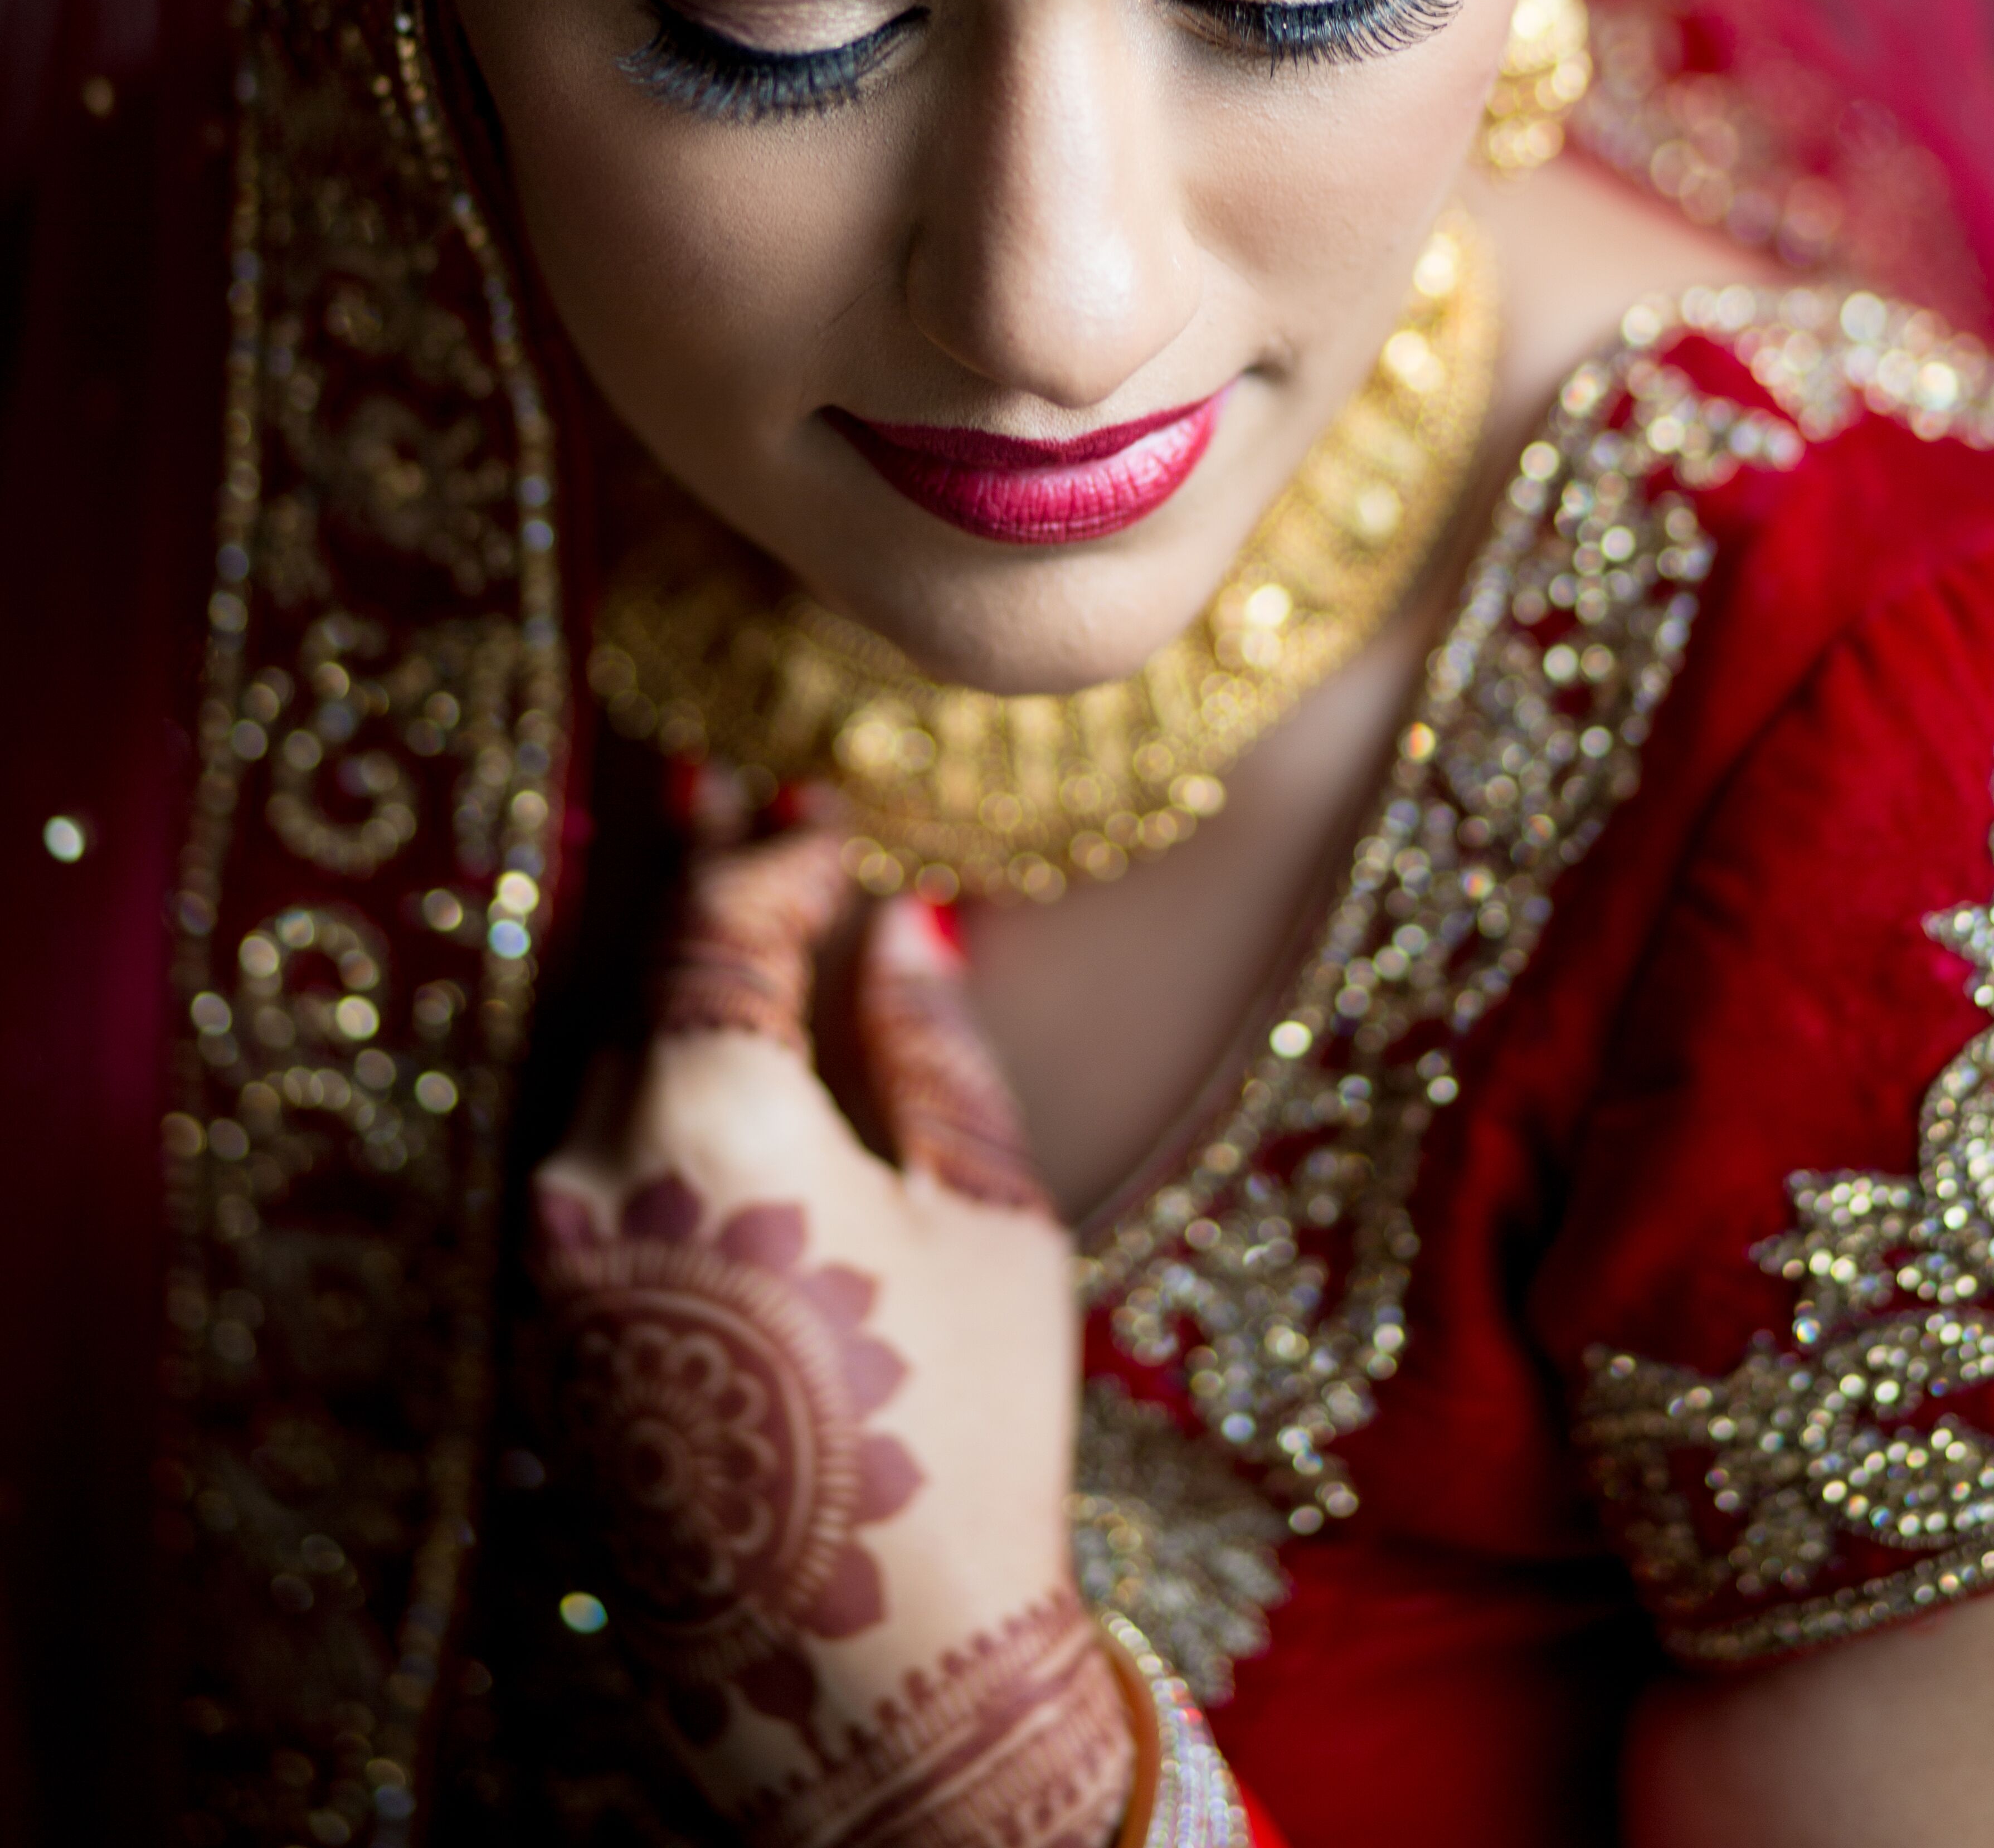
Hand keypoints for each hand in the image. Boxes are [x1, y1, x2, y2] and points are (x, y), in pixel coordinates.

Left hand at [530, 831, 1134, 1846]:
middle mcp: (597, 1173)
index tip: (830, 814)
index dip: (776, 854)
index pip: (716, 929)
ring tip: (706, 882)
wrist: (865, 1674)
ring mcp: (559, 1254)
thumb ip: (930, 1048)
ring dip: (661, 975)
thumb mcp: (984, 1217)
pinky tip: (696, 1045)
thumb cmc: (958, 1438)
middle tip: (712, 773)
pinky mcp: (556, 1325)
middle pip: (636, 977)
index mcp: (708, 1127)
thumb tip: (899, 926)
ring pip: (602, 1059)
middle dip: (691, 875)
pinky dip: (645, 1075)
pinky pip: (594, 1150)